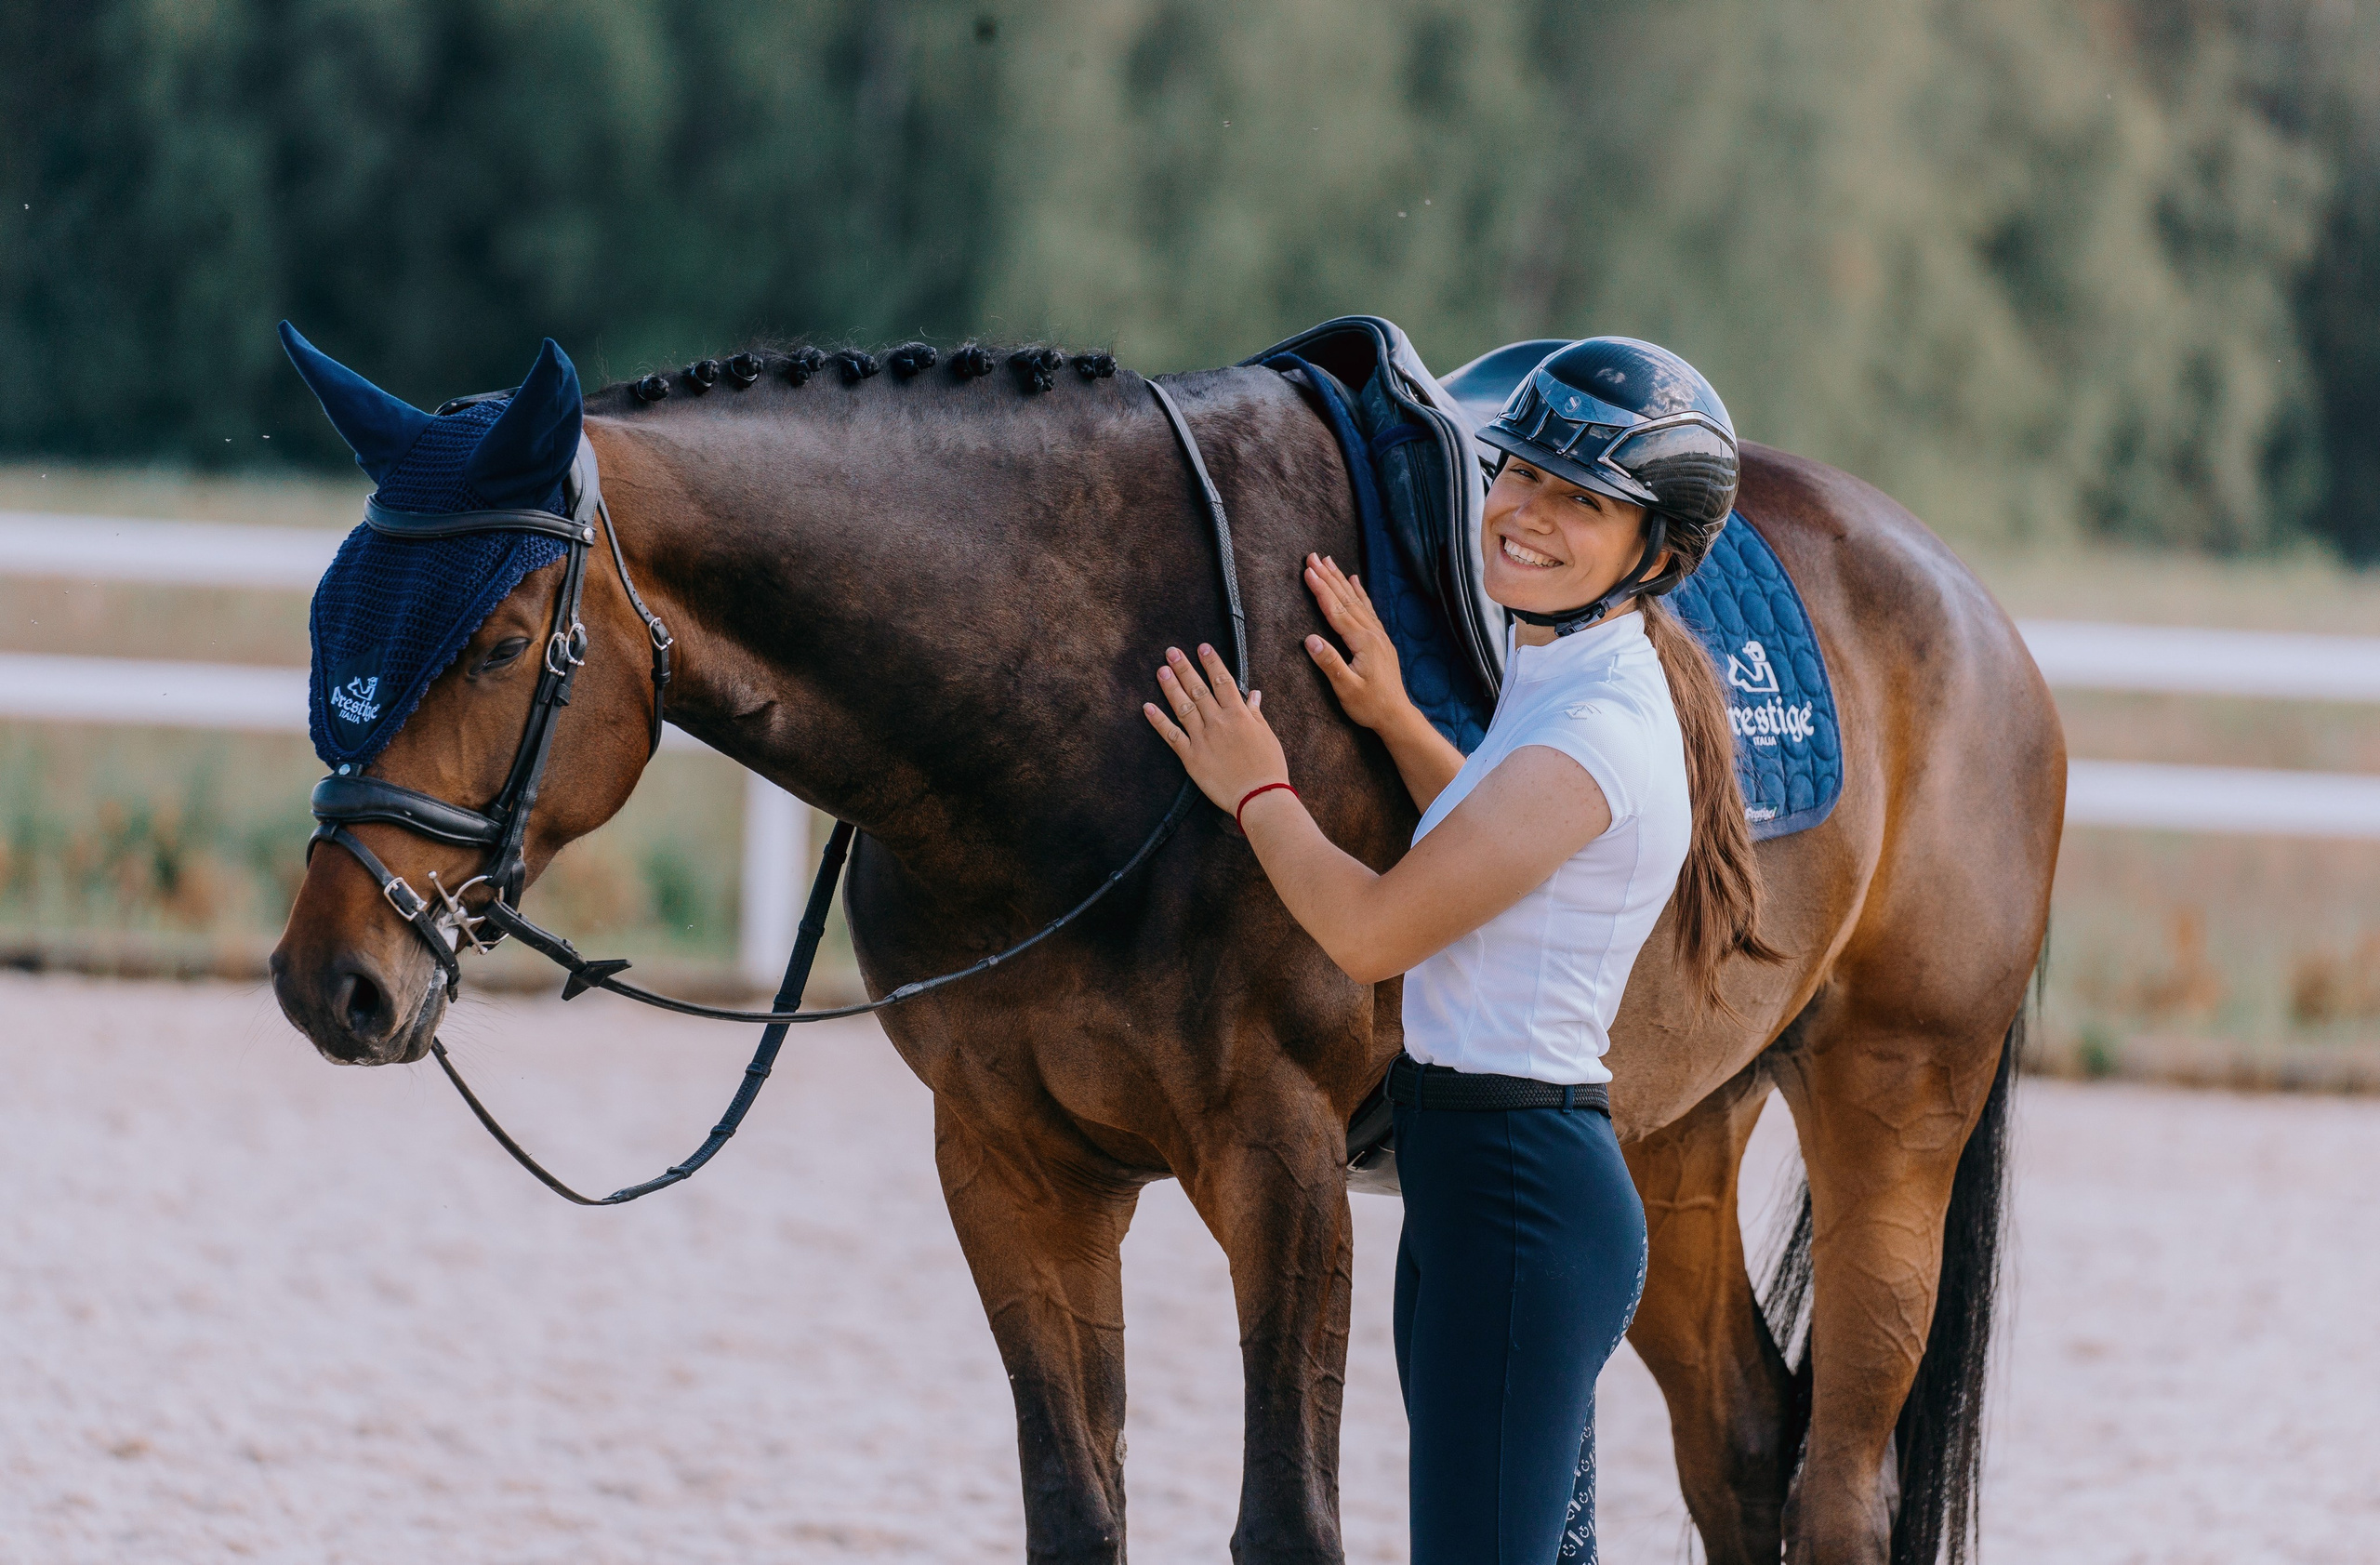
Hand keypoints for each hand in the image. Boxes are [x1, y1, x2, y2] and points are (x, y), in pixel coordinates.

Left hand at [1143, 643, 1290, 813]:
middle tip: (1171, 651)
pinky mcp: (1192, 757)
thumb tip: (1253, 694)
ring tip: (1161, 670)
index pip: (1223, 681)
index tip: (1202, 647)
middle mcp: (1219, 722)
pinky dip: (1159, 721)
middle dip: (1184, 668)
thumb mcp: (1267, 736)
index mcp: (1239, 715)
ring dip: (1171, 687)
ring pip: (1183, 706)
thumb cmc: (1268, 768)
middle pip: (1198, 688)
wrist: (1260, 796)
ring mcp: (1203, 738)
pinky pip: (1172, 735)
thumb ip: (1255, 713)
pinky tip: (1148, 707)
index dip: (1211, 662)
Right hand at [1302, 553, 1415, 734]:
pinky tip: (1355, 581)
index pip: (1336, 610)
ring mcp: (1378, 635)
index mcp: (1363, 642)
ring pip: (1357, 600)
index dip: (1321, 590)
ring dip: (1341, 580)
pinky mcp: (1380, 640)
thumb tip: (1310, 639)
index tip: (1307, 572)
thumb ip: (1329, 663)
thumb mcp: (1346, 688)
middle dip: (1328, 576)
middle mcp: (1372, 633)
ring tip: (1329, 561)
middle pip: (1346, 599)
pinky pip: (1368, 608)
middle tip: (1313, 557)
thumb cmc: (1369, 705)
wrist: (1396, 715)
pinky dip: (1359, 592)